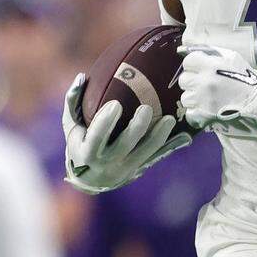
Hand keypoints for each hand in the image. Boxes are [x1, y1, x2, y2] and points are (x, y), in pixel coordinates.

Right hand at [62, 73, 191, 193]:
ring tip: (169, 119)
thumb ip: (73, 101)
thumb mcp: (71, 125)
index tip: (115, 104)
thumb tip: (82, 76)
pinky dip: (168, 146)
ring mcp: (124, 168)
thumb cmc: (78, 144)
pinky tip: (185, 135)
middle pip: (123, 146)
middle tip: (147, 109)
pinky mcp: (138, 169)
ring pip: (144, 153)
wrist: (90, 180)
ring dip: (158, 137)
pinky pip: (155, 157)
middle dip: (136, 129)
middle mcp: (106, 163)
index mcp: (87, 152)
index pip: (96, 137)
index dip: (105, 122)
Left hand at [178, 45, 256, 135]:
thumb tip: (187, 50)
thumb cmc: (248, 81)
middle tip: (205, 84)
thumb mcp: (233, 59)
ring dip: (194, 97)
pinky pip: (190, 112)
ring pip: (185, 97)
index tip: (201, 69)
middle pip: (184, 79)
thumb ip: (211, 53)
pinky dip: (197, 111)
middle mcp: (204, 82)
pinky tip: (208, 108)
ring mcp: (202, 101)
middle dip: (193, 81)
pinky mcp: (202, 116)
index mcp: (211, 66)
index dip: (194, 65)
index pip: (188, 61)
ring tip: (207, 98)